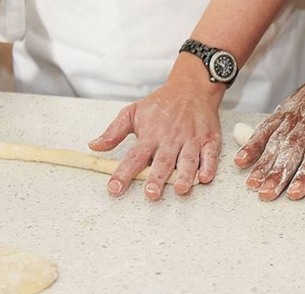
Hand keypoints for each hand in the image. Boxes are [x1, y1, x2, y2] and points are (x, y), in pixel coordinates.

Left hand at [89, 77, 223, 199]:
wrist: (191, 88)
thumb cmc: (161, 104)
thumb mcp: (132, 112)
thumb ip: (113, 132)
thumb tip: (94, 145)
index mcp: (150, 135)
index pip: (134, 157)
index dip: (123, 173)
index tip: (114, 188)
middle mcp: (170, 139)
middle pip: (162, 162)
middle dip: (157, 179)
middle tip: (151, 194)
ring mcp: (191, 140)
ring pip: (187, 161)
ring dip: (185, 175)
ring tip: (180, 189)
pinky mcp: (209, 140)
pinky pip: (210, 155)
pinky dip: (208, 167)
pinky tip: (205, 178)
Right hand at [233, 64, 304, 200]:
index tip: (295, 192)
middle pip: (293, 150)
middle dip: (278, 173)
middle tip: (267, 193)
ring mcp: (296, 114)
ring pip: (277, 141)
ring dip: (263, 164)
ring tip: (253, 184)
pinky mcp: (285, 109)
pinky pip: (266, 127)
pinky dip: (253, 143)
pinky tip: (241, 161)